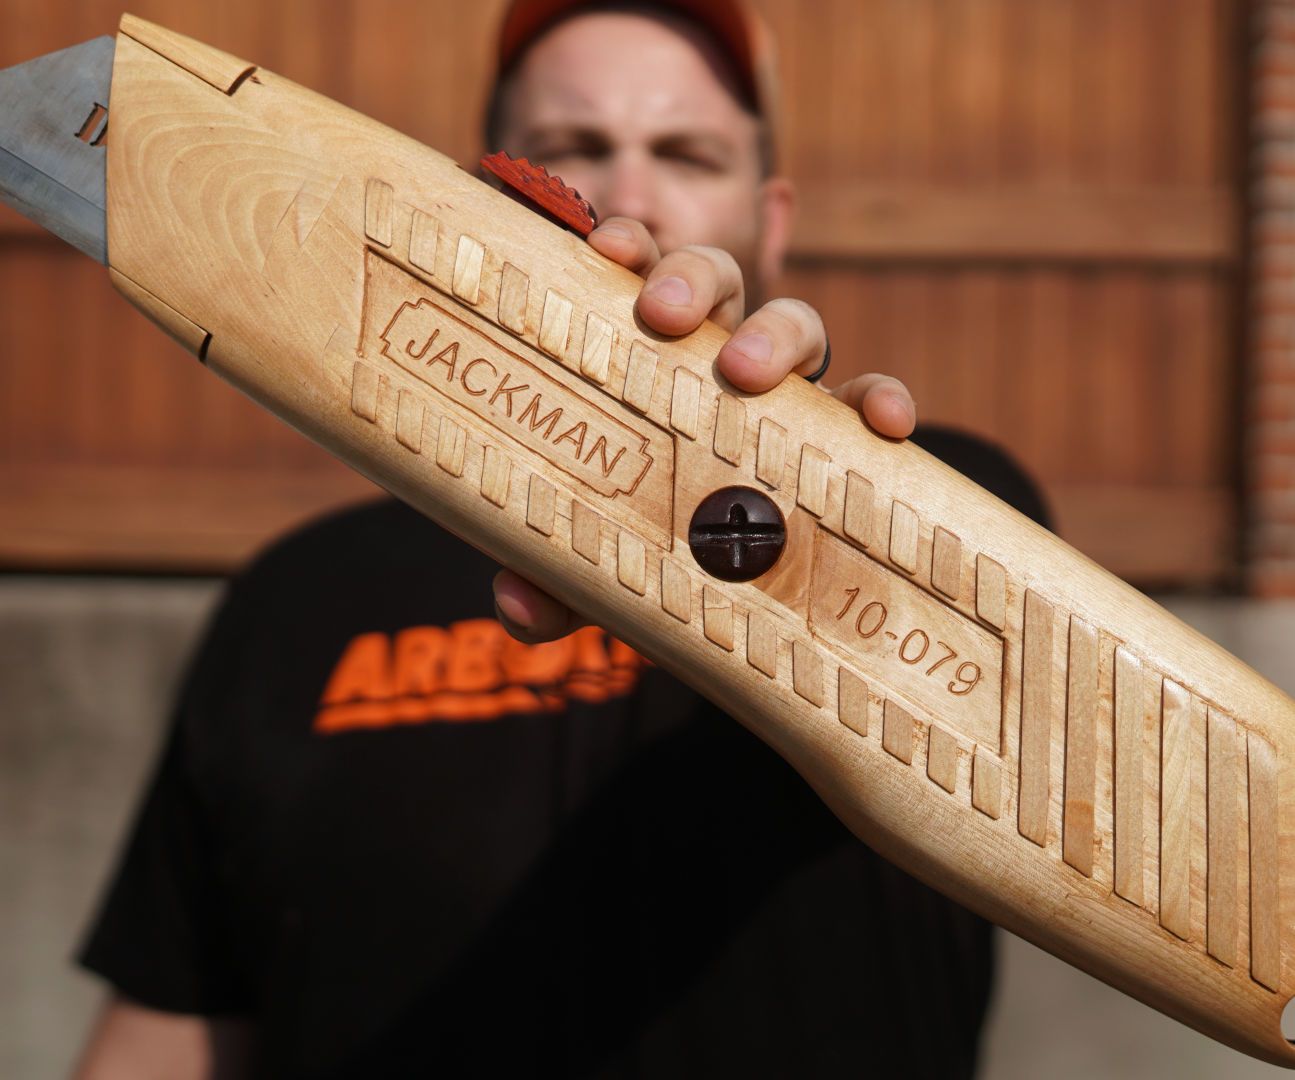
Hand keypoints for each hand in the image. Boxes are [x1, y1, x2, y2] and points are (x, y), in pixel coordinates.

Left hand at [492, 216, 915, 643]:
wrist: (717, 596)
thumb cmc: (642, 547)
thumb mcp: (591, 561)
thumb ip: (551, 575)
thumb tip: (518, 602)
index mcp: (651, 357)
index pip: (642, 278)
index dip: (631, 248)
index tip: (606, 251)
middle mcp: (718, 359)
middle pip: (718, 282)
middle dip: (693, 281)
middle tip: (662, 315)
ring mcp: (786, 392)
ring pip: (798, 323)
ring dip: (777, 334)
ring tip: (749, 372)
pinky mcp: (841, 435)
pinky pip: (871, 402)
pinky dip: (881, 400)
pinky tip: (887, 425)